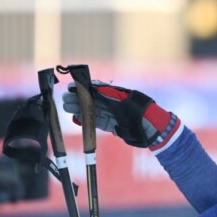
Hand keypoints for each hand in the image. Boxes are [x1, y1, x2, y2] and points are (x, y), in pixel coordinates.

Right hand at [62, 81, 178, 148]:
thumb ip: (106, 95)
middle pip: (93, 101)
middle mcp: (114, 104)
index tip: (70, 88)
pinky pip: (99, 122)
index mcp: (116, 94)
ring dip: (80, 110)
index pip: (97, 90)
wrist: (152, 130)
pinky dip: (88, 121)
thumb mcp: (121, 102)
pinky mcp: (115, 126)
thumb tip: (91, 86)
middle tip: (64, 100)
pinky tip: (77, 118)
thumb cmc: (139, 112)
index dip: (83, 89)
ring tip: (66, 108)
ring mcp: (114, 115)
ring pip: (94, 111)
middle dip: (79, 100)